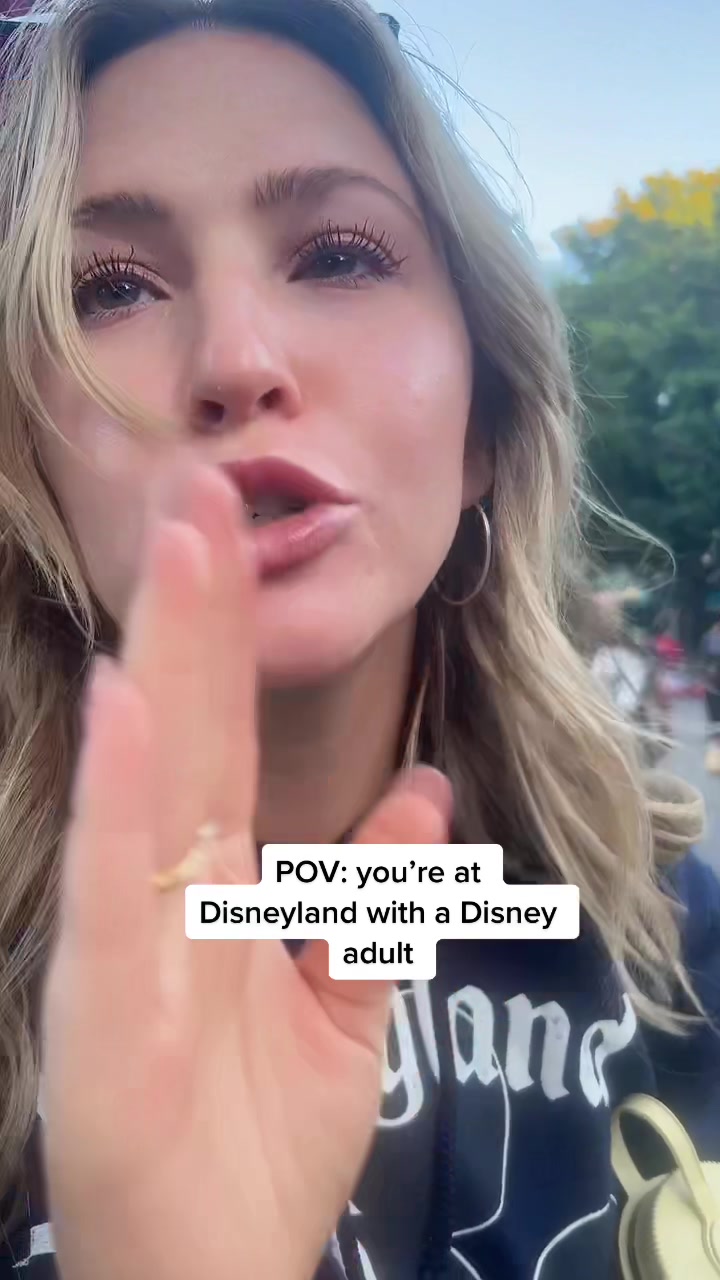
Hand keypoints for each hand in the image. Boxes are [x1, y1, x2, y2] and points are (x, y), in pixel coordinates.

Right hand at [42, 464, 450, 1279]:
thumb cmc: (259, 1147)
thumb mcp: (344, 1011)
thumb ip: (375, 900)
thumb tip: (428, 789)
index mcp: (219, 890)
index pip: (228, 737)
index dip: (234, 638)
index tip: (241, 532)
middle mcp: (165, 892)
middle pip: (189, 728)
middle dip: (198, 609)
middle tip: (204, 488)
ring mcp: (126, 939)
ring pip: (150, 777)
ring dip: (165, 660)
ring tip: (178, 549)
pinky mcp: (101, 1007)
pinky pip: (113, 889)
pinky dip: (123, 799)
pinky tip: (130, 707)